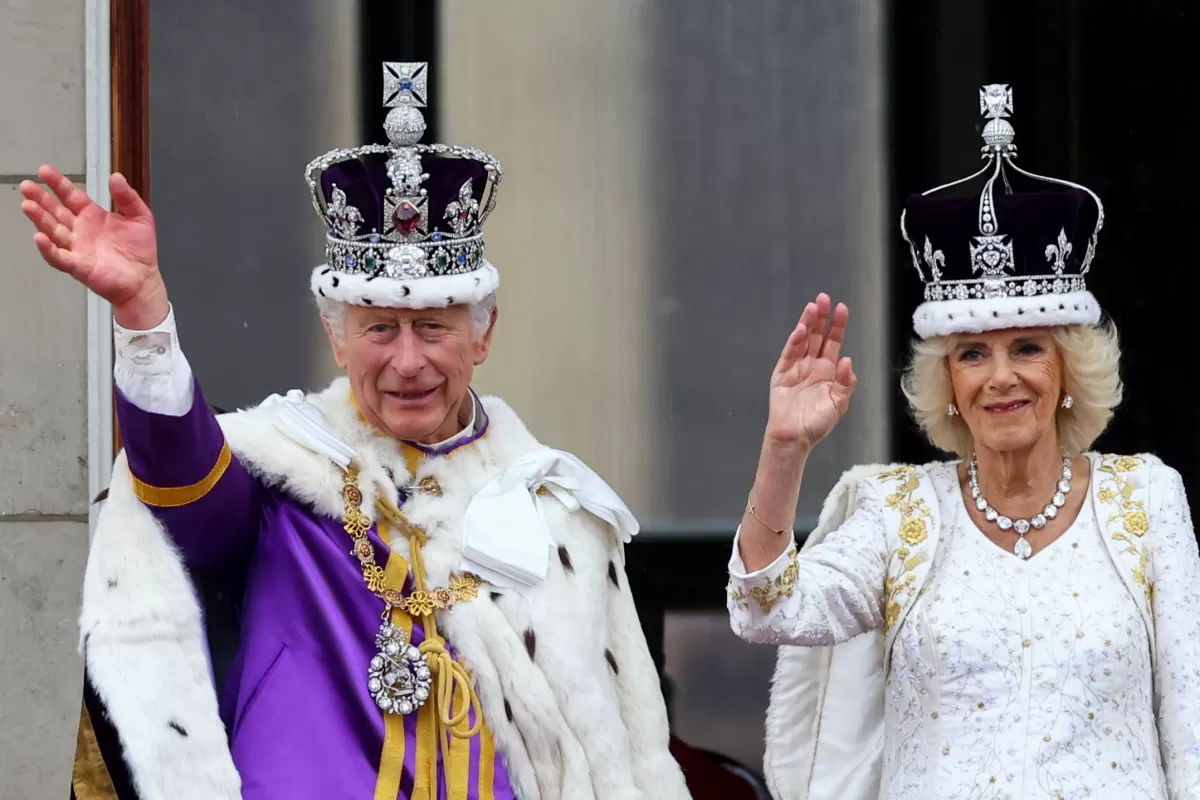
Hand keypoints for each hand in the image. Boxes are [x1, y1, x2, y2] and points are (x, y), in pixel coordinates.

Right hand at [20, 165, 167, 328]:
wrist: (144, 280)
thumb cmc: (140, 251)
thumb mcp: (140, 217)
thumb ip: (128, 197)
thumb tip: (117, 177)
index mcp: (93, 216)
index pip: (71, 196)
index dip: (58, 184)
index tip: (45, 171)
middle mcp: (81, 230)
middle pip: (56, 211)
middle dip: (41, 198)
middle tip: (28, 186)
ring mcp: (77, 248)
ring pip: (53, 231)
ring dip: (40, 219)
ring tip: (28, 205)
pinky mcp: (78, 266)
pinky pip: (59, 257)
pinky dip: (48, 249)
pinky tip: (40, 238)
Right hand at [765, 293, 856, 451]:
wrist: (794, 438)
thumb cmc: (816, 424)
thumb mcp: (838, 404)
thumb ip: (845, 383)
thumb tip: (848, 360)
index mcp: (827, 371)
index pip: (833, 342)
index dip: (837, 326)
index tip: (842, 309)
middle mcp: (812, 365)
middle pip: (817, 336)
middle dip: (822, 317)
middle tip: (825, 298)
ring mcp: (796, 368)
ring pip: (802, 340)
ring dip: (807, 324)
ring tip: (813, 307)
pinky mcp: (781, 374)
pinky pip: (788, 355)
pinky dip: (793, 342)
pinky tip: (800, 330)